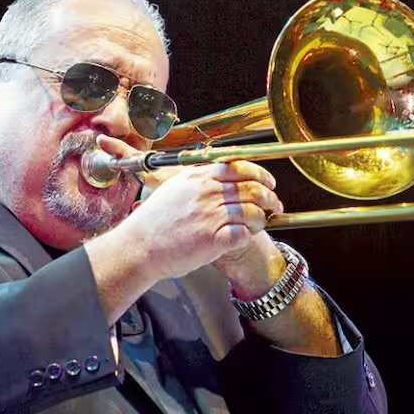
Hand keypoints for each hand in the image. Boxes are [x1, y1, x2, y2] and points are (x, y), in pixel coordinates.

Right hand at [98, 135, 283, 280]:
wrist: (139, 246)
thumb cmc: (153, 220)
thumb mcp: (174, 187)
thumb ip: (198, 178)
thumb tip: (219, 172)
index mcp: (199, 177)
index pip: (240, 167)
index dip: (261, 174)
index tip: (269, 182)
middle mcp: (207, 193)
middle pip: (252, 188)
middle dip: (270, 197)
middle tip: (275, 205)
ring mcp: (210, 216)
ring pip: (253, 212)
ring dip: (262, 218)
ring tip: (262, 223)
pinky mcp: (212, 240)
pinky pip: (243, 234)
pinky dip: (249, 235)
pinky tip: (244, 237)